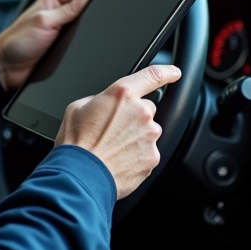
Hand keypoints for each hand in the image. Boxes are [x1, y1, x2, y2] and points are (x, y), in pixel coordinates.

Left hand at [0, 0, 102, 92]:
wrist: (8, 68)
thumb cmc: (17, 42)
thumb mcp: (45, 21)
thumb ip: (68, 9)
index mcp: (49, 1)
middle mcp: (55, 13)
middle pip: (79, 0)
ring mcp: (59, 28)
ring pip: (81, 18)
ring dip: (89, 17)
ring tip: (101, 15)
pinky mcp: (61, 44)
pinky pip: (78, 36)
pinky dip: (85, 34)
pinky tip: (91, 35)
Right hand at [55, 64, 181, 199]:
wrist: (80, 177)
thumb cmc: (76, 143)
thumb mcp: (77, 108)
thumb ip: (99, 99)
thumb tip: (105, 104)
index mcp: (123, 95)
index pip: (153, 75)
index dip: (167, 72)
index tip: (174, 73)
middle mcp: (141, 112)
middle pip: (146, 109)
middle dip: (133, 118)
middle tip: (113, 131)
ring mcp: (149, 136)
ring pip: (147, 132)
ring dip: (134, 138)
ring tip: (112, 149)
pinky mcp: (152, 157)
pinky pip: (147, 152)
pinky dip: (136, 156)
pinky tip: (118, 160)